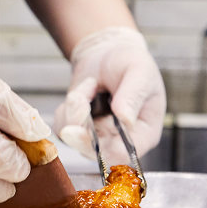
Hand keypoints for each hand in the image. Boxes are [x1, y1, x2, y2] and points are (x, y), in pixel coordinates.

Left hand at [53, 27, 165, 163]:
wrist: (107, 53)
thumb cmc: (129, 62)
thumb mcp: (139, 72)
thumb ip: (133, 95)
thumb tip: (125, 120)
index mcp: (144, 133)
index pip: (124, 154)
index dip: (104, 148)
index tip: (85, 130)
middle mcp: (119, 140)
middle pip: (94, 152)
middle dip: (81, 126)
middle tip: (78, 97)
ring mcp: (97, 137)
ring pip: (73, 139)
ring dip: (75, 108)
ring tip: (90, 84)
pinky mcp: (77, 130)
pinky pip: (62, 126)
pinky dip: (67, 106)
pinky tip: (82, 91)